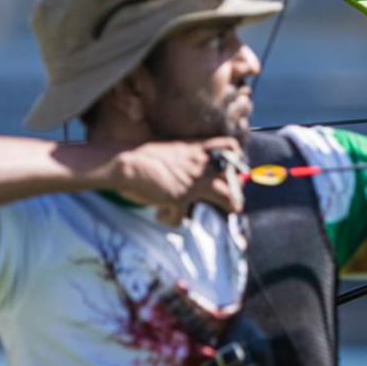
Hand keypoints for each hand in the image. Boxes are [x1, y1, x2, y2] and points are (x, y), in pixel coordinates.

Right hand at [109, 137, 244, 224]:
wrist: (128, 164)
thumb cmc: (142, 156)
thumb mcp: (170, 150)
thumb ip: (184, 157)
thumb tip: (190, 167)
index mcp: (195, 150)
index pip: (229, 146)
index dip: (237, 157)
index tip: (234, 168)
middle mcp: (198, 165)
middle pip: (234, 175)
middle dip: (239, 188)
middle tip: (235, 198)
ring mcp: (191, 182)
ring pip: (227, 196)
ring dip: (231, 205)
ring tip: (230, 210)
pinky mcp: (180, 198)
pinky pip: (181, 217)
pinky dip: (169, 218)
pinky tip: (160, 215)